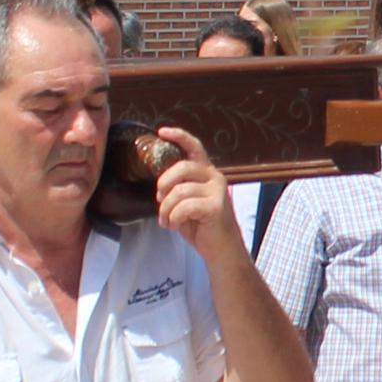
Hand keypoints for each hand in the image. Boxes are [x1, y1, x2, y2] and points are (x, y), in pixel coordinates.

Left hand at [147, 129, 233, 243]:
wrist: (221, 250)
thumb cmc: (202, 226)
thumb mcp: (186, 202)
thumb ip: (178, 188)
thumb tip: (160, 187)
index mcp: (207, 173)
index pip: (194, 147)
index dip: (179, 136)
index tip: (161, 132)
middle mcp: (215, 177)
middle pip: (182, 167)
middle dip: (164, 184)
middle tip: (160, 200)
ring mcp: (218, 191)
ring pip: (179, 191)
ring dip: (166, 209)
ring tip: (167, 220)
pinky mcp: (216, 206)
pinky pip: (184, 207)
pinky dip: (174, 218)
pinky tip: (175, 225)